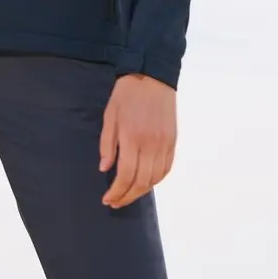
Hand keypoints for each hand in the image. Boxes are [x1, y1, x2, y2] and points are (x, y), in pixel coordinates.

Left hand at [98, 73, 176, 208]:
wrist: (152, 76)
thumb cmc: (126, 94)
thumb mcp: (110, 115)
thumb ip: (107, 143)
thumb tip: (105, 169)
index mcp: (132, 137)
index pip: (126, 175)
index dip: (116, 192)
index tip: (107, 199)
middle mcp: (151, 144)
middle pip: (141, 182)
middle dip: (127, 196)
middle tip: (115, 202)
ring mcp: (164, 144)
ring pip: (155, 179)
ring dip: (141, 192)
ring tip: (128, 195)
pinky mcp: (173, 141)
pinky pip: (166, 169)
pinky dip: (156, 180)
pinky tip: (145, 183)